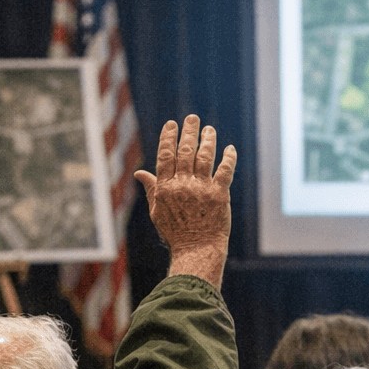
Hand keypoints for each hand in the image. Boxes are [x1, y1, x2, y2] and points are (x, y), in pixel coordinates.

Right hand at [135, 114, 235, 286]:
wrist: (197, 250)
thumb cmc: (176, 232)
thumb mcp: (158, 211)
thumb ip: (152, 188)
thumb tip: (139, 173)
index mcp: (166, 188)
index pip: (165, 156)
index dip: (169, 137)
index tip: (172, 124)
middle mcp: (183, 185)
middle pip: (185, 151)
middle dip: (188, 132)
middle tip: (192, 118)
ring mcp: (202, 189)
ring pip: (205, 157)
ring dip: (207, 140)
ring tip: (209, 129)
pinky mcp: (220, 195)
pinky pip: (225, 171)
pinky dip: (228, 158)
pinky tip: (229, 148)